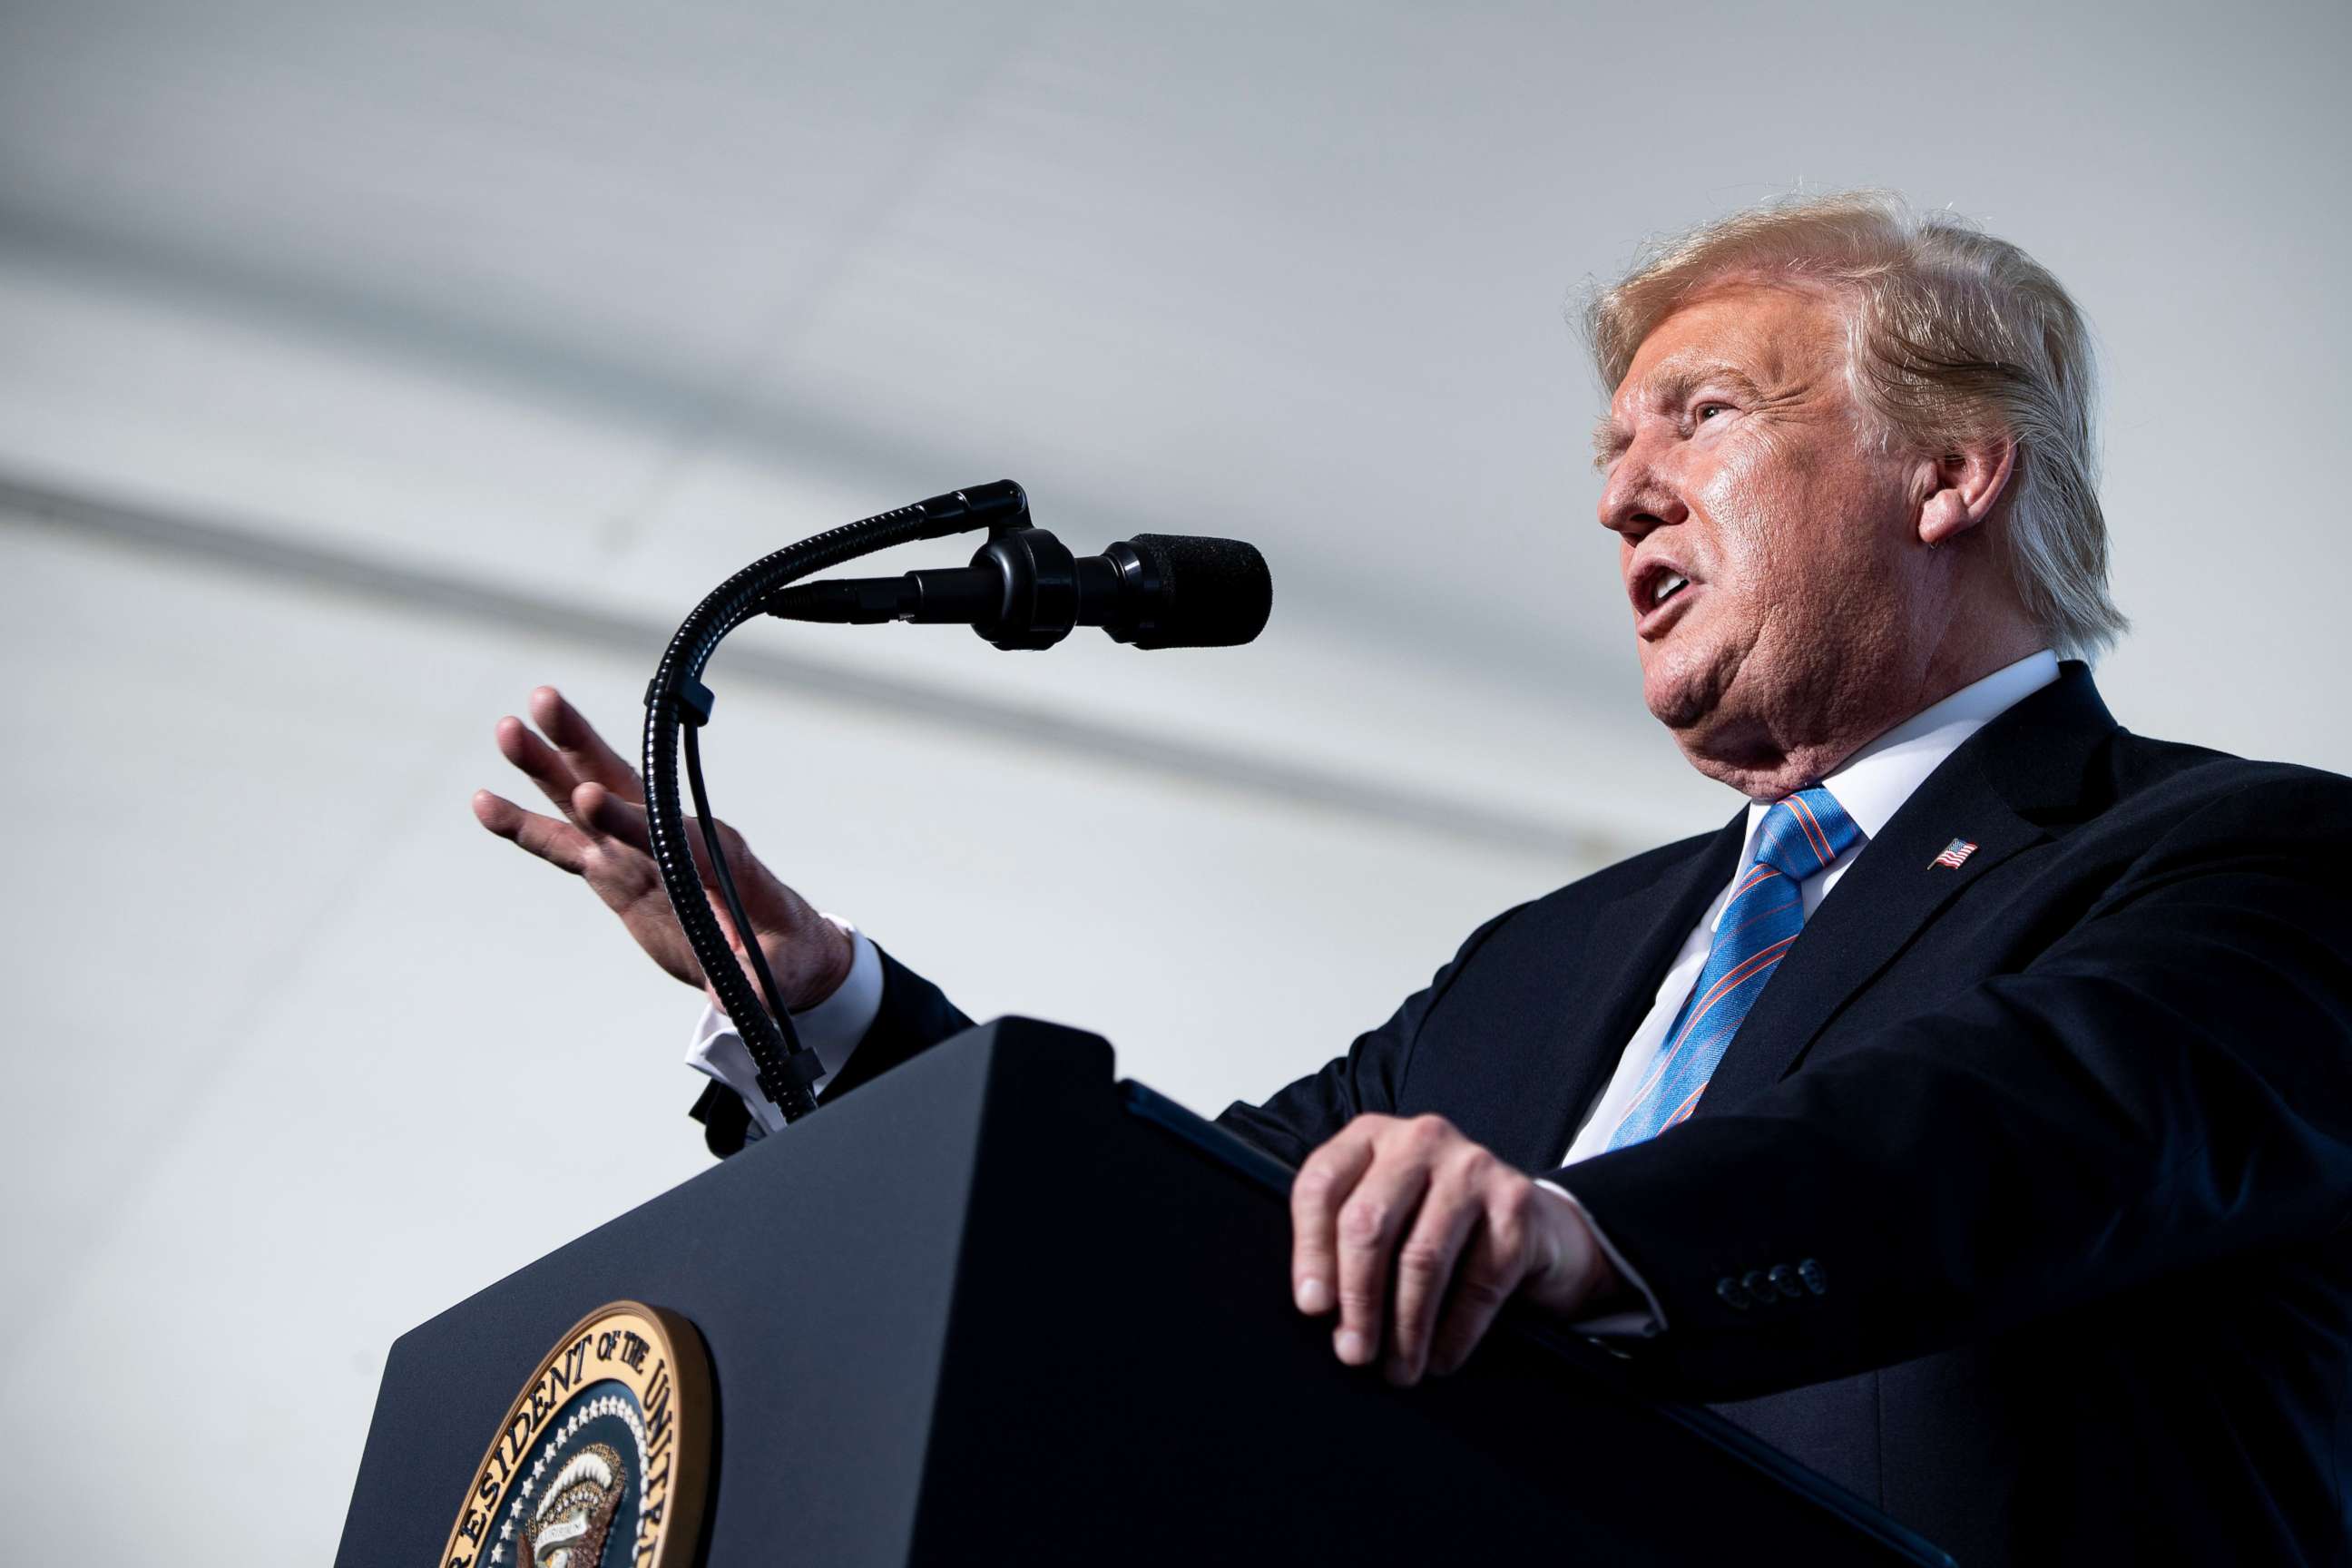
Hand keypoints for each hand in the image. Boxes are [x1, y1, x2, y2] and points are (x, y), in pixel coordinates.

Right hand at [471, 686, 852, 1013]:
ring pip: (584, 802)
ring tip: (506, 729)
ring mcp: (638, 852)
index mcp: (714, 856)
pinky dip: (526, 825)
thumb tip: (736, 1002)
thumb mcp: (777, 973)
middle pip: (621, 785)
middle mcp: (672, 840)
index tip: (589, 797)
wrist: (778, 953)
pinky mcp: (616, 871)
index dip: (626, 818)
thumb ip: (750, 983)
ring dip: (547, 766)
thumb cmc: (786, 957)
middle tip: (544, 701)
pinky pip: (564, 844)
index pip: (664, 832)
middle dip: (582, 746)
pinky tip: (485, 801)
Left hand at [1290, 1113, 1623, 1385]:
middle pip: (1370, 1222)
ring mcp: (1473, 1167)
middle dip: (1358, 1297)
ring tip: (1399, 1370)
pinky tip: (1440, 1359)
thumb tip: (1320, 1309)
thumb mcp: (1386, 1213)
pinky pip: (1478, 1281)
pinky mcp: (1516, 1205)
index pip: (1322, 1186)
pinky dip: (1455, 1332)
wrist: (1534, 1226)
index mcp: (1371, 1136)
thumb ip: (1346, 1240)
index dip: (1311, 1251)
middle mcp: (1421, 1140)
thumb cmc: (1435, 1224)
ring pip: (1422, 1257)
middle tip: (1353, 1353)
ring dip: (1406, 1326)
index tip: (1313, 1307)